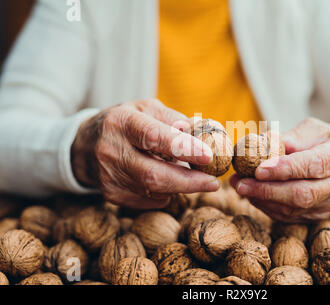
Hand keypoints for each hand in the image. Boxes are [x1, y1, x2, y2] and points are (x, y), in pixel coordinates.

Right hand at [71, 99, 219, 208]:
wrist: (85, 146)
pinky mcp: (112, 194)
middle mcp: (112, 150)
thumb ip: (174, 119)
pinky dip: (166, 193)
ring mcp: (110, 176)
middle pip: (154, 174)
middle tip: (213, 182)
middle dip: (189, 181)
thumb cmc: (125, 123)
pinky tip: (169, 182)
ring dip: (181, 186)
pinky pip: (149, 200)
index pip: (153, 136)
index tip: (209, 156)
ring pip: (154, 190)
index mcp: (122, 122)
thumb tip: (202, 131)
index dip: (183, 148)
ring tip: (195, 178)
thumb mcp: (146, 109)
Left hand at [230, 118, 329, 221]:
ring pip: (295, 209)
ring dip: (263, 200)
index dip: (285, 169)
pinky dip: (268, 207)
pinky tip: (253, 196)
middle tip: (241, 184)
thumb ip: (294, 137)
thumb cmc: (328, 143)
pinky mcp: (319, 215)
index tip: (258, 169)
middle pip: (303, 194)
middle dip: (268, 190)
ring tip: (241, 187)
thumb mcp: (316, 130)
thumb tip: (267, 142)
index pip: (313, 165)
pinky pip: (292, 217)